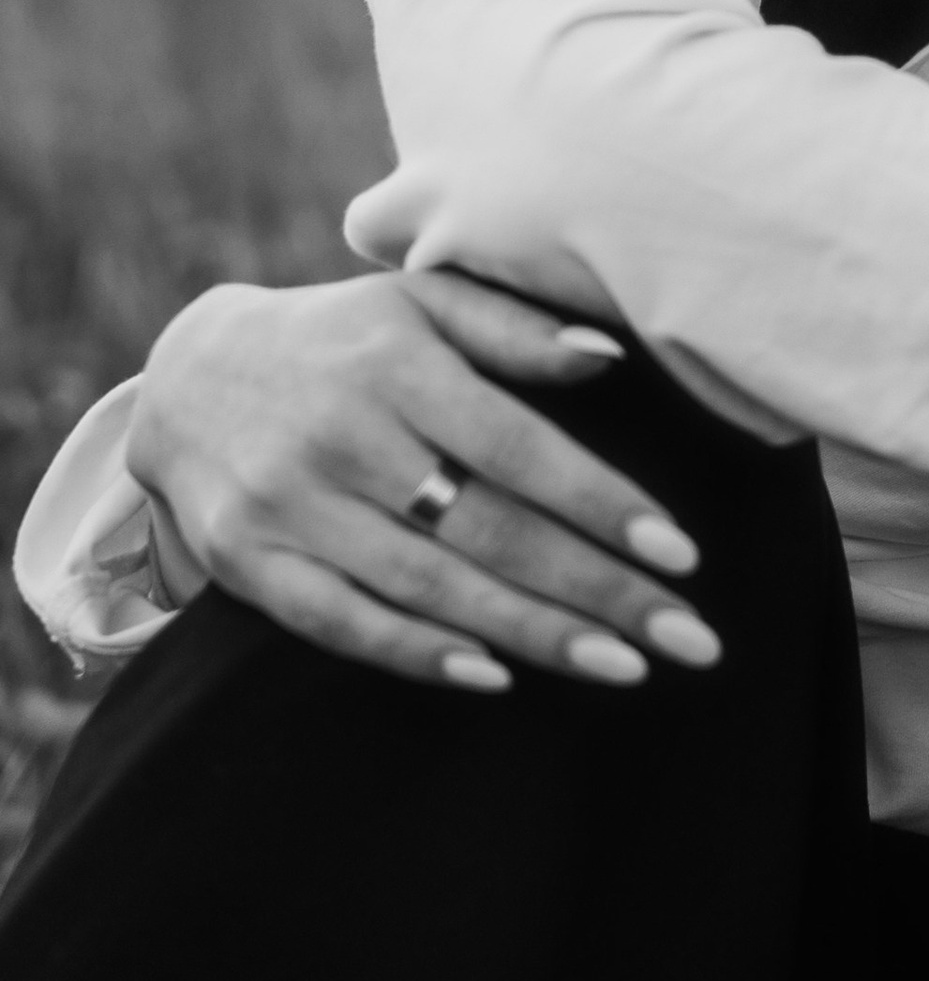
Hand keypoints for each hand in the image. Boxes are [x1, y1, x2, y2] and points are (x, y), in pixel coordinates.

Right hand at [127, 274, 721, 694]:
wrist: (188, 375)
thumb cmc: (343, 339)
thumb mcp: (421, 302)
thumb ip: (516, 328)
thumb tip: (612, 356)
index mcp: (399, 365)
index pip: (519, 448)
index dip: (603, 504)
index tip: (684, 554)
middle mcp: (344, 436)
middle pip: (489, 530)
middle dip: (597, 589)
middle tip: (688, 640)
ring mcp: (291, 506)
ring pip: (429, 587)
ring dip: (533, 634)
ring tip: (623, 666)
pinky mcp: (250, 563)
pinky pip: (343, 623)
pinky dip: (419, 655)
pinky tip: (498, 678)